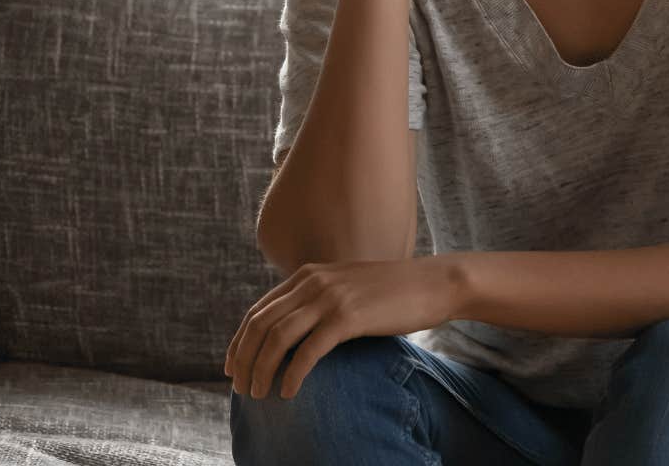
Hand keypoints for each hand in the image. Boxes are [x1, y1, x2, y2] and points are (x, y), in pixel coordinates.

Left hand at [224, 256, 464, 399]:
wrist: (436, 283)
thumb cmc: (396, 291)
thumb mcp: (348, 286)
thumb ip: (319, 298)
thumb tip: (293, 329)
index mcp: (308, 274)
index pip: (257, 311)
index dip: (239, 342)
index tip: (233, 367)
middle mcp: (313, 282)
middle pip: (259, 325)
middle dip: (244, 360)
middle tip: (241, 387)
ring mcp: (331, 298)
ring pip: (276, 339)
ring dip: (261, 371)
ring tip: (259, 394)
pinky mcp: (348, 317)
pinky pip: (307, 352)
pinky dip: (292, 375)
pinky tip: (289, 392)